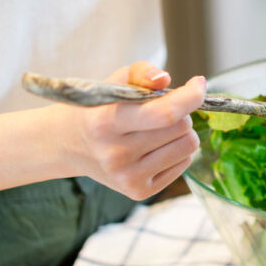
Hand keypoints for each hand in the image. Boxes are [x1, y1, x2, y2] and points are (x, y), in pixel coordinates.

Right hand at [59, 61, 205, 199]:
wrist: (67, 145)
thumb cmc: (100, 107)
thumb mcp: (116, 81)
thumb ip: (142, 73)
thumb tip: (164, 80)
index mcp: (106, 122)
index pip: (165, 113)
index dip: (191, 97)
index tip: (198, 83)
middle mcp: (115, 154)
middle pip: (181, 127)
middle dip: (181, 112)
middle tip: (163, 110)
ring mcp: (127, 177)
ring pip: (188, 147)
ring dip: (182, 132)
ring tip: (159, 129)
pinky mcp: (138, 192)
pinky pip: (184, 164)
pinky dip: (177, 151)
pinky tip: (156, 147)